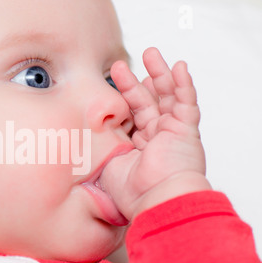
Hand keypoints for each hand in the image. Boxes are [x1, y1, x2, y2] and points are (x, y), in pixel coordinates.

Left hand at [99, 48, 211, 220]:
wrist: (155, 200)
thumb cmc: (130, 191)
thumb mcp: (106, 164)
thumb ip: (101, 149)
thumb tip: (84, 142)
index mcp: (136, 147)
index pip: (130, 116)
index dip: (122, 98)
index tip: (110, 82)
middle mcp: (154, 139)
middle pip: (146, 102)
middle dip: (134, 82)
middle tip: (119, 65)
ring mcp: (172, 134)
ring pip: (167, 98)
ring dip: (159, 75)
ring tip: (151, 54)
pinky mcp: (186, 131)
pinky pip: (187, 103)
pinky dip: (184, 85)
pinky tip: (179, 67)